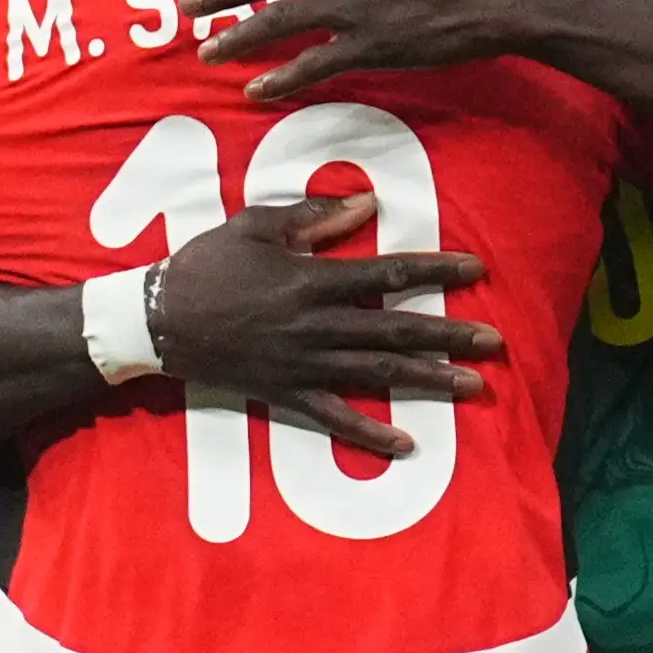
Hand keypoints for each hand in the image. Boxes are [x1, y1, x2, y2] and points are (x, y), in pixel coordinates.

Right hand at [153, 192, 503, 456]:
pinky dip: (370, 435)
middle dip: (450, 335)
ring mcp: (303, 365)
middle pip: (396, 330)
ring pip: (378, 375)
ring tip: (474, 387)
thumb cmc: (207, 264)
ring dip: (429, 382)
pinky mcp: (286, 395)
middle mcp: (316, 326)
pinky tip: (407, 445)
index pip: (388, 274)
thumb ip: (314, 218)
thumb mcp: (256, 226)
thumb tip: (367, 206)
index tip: (475, 270)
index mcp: (312, 279)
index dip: (434, 272)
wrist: (157, 321)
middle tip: (495, 341)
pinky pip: (335, 419)